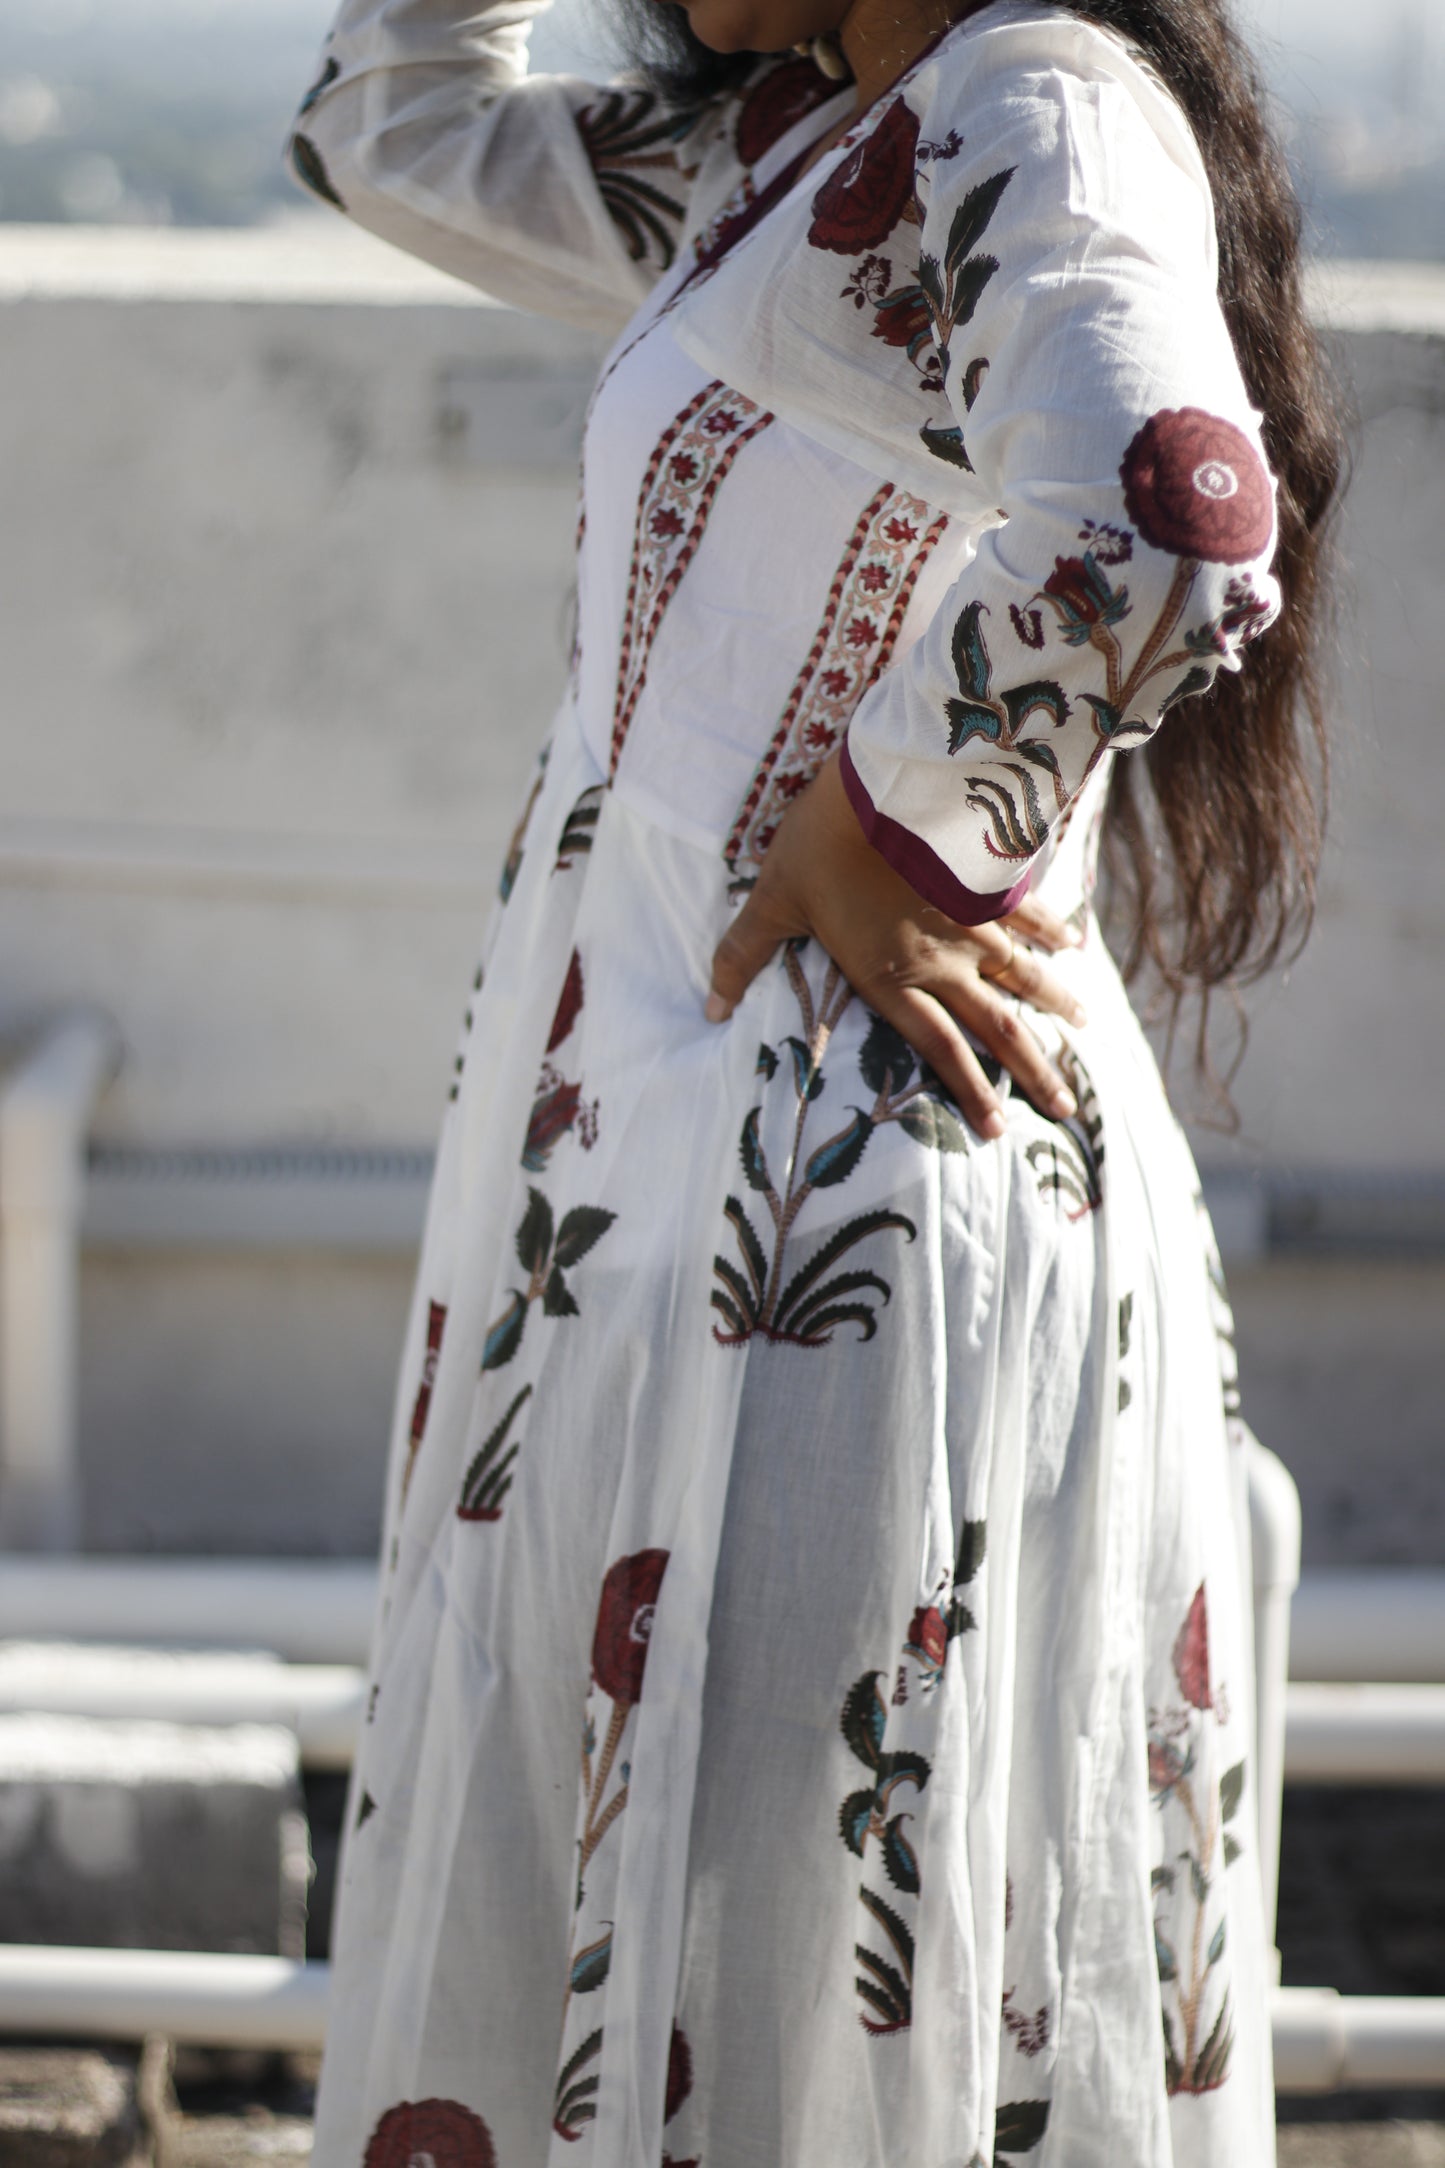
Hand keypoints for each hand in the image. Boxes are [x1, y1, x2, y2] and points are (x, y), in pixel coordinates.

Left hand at [706, 751, 1086, 1140]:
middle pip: (999, 1029)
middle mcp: (943, 963)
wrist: (884, 784)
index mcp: (890, 978)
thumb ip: (744, 955)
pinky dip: (1055, 933)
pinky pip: (1031, 915)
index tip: (998, 1129)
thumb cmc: (820, 846)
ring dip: (1057, 1006)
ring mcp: (974, 923)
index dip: (971, 1093)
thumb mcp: (772, 901)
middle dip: (1035, 1071)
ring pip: (1026, 978)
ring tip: (1085, 1031)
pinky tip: (1076, 948)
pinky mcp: (990, 881)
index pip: (940, 1052)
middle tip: (1066, 1107)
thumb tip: (710, 1006)